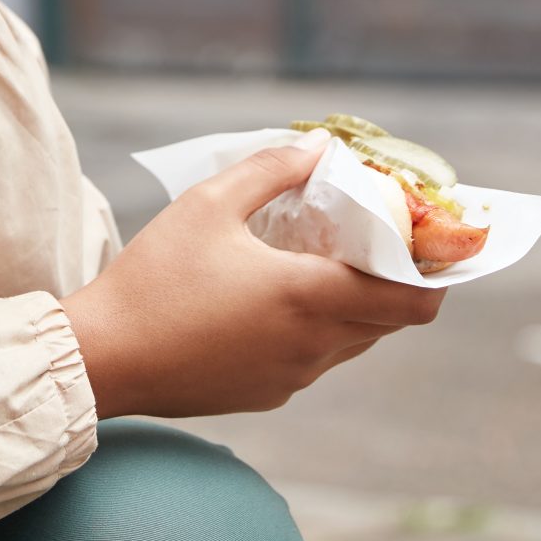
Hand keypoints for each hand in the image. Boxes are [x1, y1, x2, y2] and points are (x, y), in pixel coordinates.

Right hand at [63, 138, 443, 421]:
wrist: (104, 358)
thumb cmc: (153, 278)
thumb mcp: (208, 203)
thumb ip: (271, 168)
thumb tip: (321, 146)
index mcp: (307, 297)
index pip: (411, 301)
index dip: (435, 277)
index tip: (430, 245)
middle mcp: (312, 345)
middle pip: (390, 322)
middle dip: (397, 283)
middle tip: (378, 242)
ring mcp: (292, 377)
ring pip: (354, 342)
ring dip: (357, 306)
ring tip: (328, 264)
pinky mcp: (268, 395)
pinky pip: (316, 360)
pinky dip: (319, 330)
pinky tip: (280, 300)